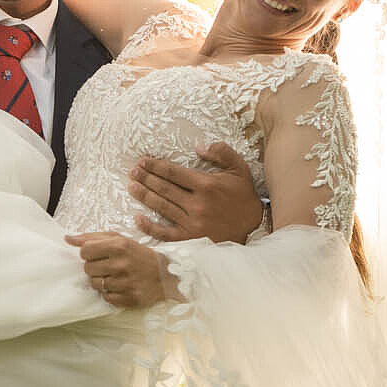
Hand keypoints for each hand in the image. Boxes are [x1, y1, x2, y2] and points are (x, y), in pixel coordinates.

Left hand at [64, 231, 179, 307]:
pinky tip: (120, 286)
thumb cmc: (139, 254)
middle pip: (87, 268)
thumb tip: (67, 238)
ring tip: (114, 276)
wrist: (165, 274)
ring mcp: (124, 283)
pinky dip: (109, 293)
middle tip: (108, 265)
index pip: (84, 251)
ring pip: (94, 284)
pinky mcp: (128, 298)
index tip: (97, 254)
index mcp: (119, 246)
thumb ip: (92, 237)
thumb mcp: (119, 239)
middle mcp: (121, 264)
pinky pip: (105, 297)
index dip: (88, 253)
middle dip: (95, 267)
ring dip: (101, 280)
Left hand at [129, 142, 264, 243]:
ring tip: (131, 186)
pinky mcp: (191, 239)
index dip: (156, 166)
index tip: (143, 161)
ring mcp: (193, 223)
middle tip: (133, 171)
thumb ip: (221, 153)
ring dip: (144, 196)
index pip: (173, 173)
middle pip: (164, 188)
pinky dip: (150, 226)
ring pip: (162, 207)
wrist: (254, 226)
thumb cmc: (243, 195)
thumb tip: (198, 147)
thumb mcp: (238, 168)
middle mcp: (197, 204)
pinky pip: (166, 233)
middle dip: (146, 178)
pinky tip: (138, 218)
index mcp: (207, 185)